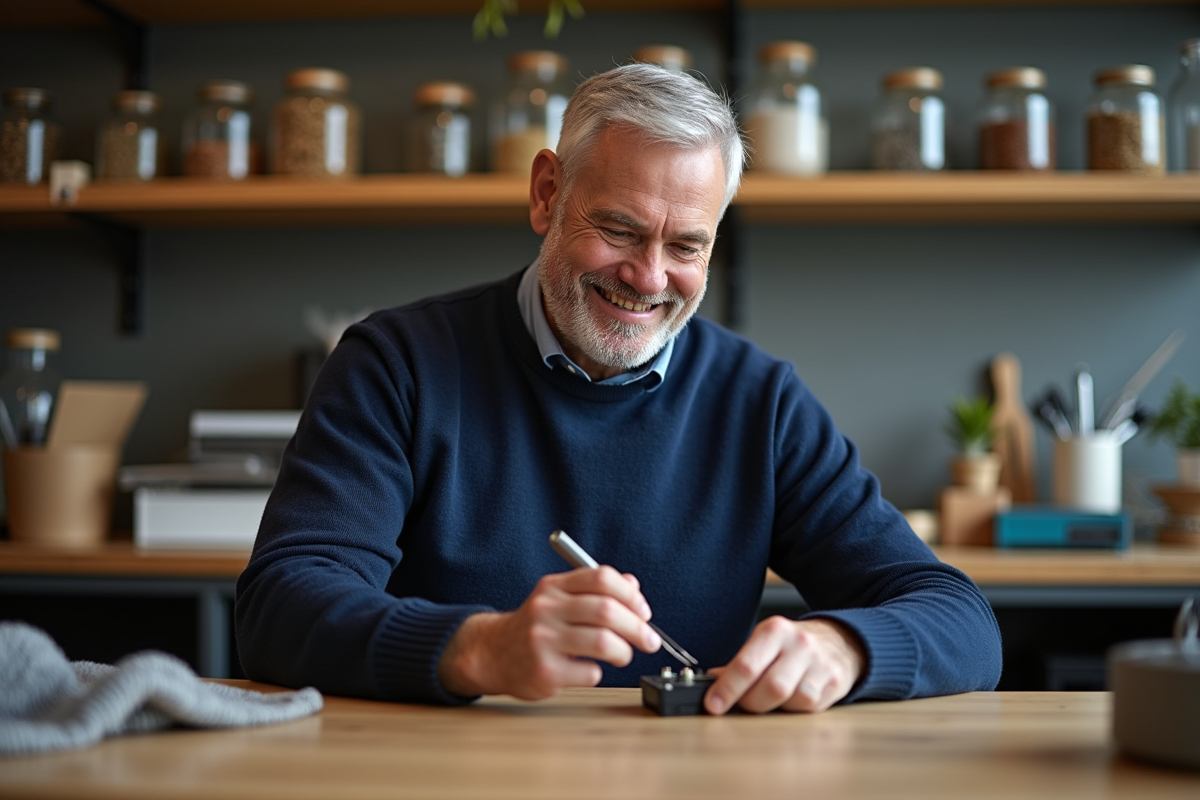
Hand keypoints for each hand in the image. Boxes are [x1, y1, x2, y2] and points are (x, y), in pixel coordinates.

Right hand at [437, 566, 661, 699]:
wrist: (493, 653)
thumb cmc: (535, 626)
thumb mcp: (558, 599)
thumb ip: (594, 589)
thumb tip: (633, 586)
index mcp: (553, 586)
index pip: (601, 577)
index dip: (630, 594)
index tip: (643, 611)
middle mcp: (546, 609)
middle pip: (608, 611)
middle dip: (638, 628)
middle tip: (649, 640)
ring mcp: (543, 641)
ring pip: (604, 642)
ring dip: (624, 652)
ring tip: (623, 656)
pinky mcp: (545, 671)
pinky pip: (590, 672)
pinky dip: (599, 672)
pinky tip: (589, 670)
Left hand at [704, 617, 864, 714]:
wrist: (838, 640)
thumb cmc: (791, 645)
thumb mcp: (764, 643)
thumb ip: (740, 663)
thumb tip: (713, 683)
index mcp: (775, 631)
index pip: (747, 665)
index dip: (727, 689)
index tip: (713, 705)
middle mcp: (800, 644)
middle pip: (771, 687)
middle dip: (751, 703)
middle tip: (743, 704)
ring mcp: (821, 664)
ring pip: (794, 700)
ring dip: (776, 707)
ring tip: (772, 699)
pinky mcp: (836, 682)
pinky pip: (810, 708)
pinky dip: (795, 710)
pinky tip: (792, 699)